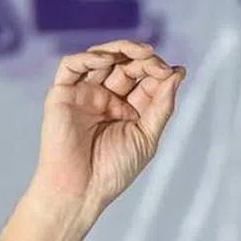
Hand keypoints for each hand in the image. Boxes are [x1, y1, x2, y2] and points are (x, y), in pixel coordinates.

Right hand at [31, 39, 185, 223]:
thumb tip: (178, 73)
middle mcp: (105, 98)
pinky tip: (109, 59)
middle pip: (126, 66)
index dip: (160, 72)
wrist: (81, 190)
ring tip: (145, 54)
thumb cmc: (113, 171)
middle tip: (160, 65)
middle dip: (145, 61)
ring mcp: (84, 94)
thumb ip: (161, 106)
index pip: (144, 81)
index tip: (177, 72)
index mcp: (126, 109)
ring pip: (101, 58)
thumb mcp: (147, 137)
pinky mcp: (62, 94)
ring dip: (123, 50)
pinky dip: (89, 57)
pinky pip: (71, 66)